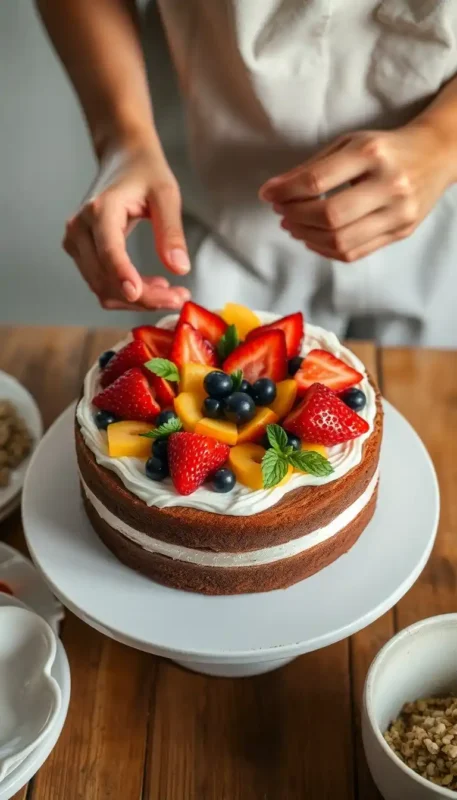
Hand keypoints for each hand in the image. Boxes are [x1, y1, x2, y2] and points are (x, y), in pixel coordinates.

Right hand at [63, 140, 190, 309]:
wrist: (123, 160)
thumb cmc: (145, 173)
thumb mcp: (166, 195)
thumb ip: (172, 232)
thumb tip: (180, 269)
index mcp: (100, 210)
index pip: (108, 250)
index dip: (122, 275)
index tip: (138, 294)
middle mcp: (80, 228)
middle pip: (106, 277)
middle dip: (143, 296)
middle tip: (180, 297)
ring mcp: (75, 243)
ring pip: (102, 288)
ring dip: (137, 300)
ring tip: (171, 293)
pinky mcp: (80, 253)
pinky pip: (101, 284)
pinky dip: (127, 293)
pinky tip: (152, 286)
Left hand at [260, 124, 453, 261]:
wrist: (437, 154)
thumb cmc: (386, 148)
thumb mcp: (350, 143)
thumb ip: (312, 167)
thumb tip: (273, 191)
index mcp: (371, 154)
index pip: (317, 181)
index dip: (286, 192)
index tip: (268, 195)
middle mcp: (389, 185)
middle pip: (329, 216)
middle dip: (296, 217)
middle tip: (282, 213)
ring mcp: (398, 213)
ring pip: (341, 241)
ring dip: (307, 237)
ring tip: (293, 226)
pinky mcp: (401, 232)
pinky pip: (355, 253)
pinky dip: (326, 250)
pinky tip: (313, 239)